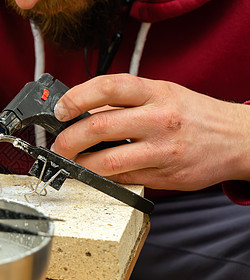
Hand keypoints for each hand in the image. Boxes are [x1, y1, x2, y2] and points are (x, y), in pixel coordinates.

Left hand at [51, 73, 249, 190]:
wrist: (237, 139)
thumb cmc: (194, 115)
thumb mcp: (164, 94)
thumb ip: (128, 102)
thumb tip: (85, 112)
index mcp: (156, 92)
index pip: (108, 87)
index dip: (77, 97)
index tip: (60, 109)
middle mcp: (159, 118)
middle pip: (99, 126)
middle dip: (69, 139)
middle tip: (59, 145)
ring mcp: (162, 150)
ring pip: (109, 160)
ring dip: (82, 164)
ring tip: (73, 162)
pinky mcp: (164, 175)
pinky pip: (124, 179)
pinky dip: (105, 177)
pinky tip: (98, 173)